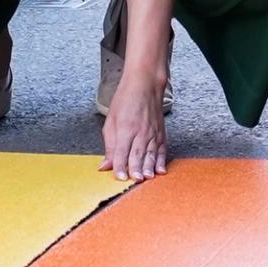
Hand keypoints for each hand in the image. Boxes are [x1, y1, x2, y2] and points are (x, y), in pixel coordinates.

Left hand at [101, 66, 168, 183]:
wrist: (145, 85)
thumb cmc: (125, 101)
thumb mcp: (111, 122)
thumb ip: (109, 146)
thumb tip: (105, 165)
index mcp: (125, 128)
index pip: (121, 151)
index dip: (120, 165)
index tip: (119, 177)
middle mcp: (140, 132)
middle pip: (137, 154)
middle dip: (136, 169)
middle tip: (134, 181)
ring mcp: (153, 134)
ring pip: (150, 154)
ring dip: (148, 168)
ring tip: (146, 178)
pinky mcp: (161, 134)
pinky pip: (162, 151)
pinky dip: (162, 161)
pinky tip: (160, 171)